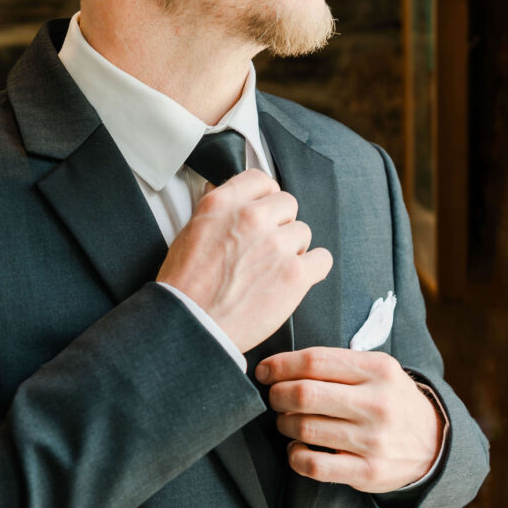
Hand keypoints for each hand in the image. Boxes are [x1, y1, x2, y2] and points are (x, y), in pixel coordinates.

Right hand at [155, 169, 332, 352]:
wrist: (193, 326)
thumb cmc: (185, 289)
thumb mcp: (188, 235)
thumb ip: (216, 213)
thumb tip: (226, 194)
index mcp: (222, 205)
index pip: (261, 181)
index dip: (265, 199)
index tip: (265, 214)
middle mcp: (251, 219)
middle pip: (288, 204)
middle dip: (280, 226)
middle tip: (266, 250)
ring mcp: (275, 245)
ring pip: (304, 232)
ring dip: (293, 250)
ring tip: (272, 272)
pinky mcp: (294, 274)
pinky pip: (322, 259)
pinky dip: (312, 269)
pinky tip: (295, 280)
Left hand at [255, 347, 444, 491]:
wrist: (434, 444)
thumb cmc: (390, 402)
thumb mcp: (378, 371)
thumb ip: (337, 364)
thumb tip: (279, 367)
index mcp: (378, 370)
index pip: (314, 361)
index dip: (280, 365)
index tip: (264, 371)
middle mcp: (377, 403)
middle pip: (304, 394)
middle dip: (277, 395)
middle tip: (275, 398)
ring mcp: (373, 440)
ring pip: (304, 428)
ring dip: (284, 424)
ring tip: (288, 421)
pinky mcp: (368, 472)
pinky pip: (313, 465)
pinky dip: (295, 455)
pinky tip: (297, 448)